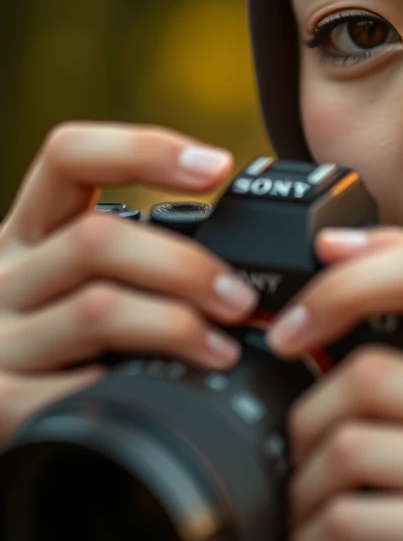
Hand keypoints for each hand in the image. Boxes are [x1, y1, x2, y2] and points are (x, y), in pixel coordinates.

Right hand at [0, 122, 259, 444]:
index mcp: (30, 235)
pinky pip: (72, 386)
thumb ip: (136, 262)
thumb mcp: (77, 286)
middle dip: (185, 266)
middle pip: (97, 240)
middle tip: (241, 299)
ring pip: (97, 309)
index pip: (69, 157)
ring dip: (178, 325)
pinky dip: (128, 384)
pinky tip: (161, 390)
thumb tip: (238, 267)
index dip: (145, 150)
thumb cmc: (57, 346)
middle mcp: (4, 276)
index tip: (217, 166)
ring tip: (224, 348)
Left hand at [263, 226, 402, 540]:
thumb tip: (325, 308)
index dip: (359, 268)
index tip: (303, 305)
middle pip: (367, 370)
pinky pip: (343, 513)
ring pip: (346, 440)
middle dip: (307, 421)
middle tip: (299, 456)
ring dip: (304, 486)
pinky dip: (309, 540)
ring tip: (312, 512)